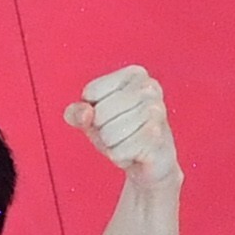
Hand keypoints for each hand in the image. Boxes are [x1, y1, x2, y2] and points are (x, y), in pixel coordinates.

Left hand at [64, 66, 179, 185]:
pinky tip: (135, 153)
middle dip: (103, 131)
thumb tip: (85, 113)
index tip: (111, 116)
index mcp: (134, 74)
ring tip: (129, 142)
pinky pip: (118, 151)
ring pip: (108, 134)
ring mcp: (156, 110)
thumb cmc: (123, 133)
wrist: (153, 160)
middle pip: (99, 114)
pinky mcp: (156, 136)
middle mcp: (149, 87)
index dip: (92, 112)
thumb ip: (77, 112)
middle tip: (121, 133)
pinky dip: (121, 157)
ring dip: (112, 146)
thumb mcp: (93, 119)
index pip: (90, 92)